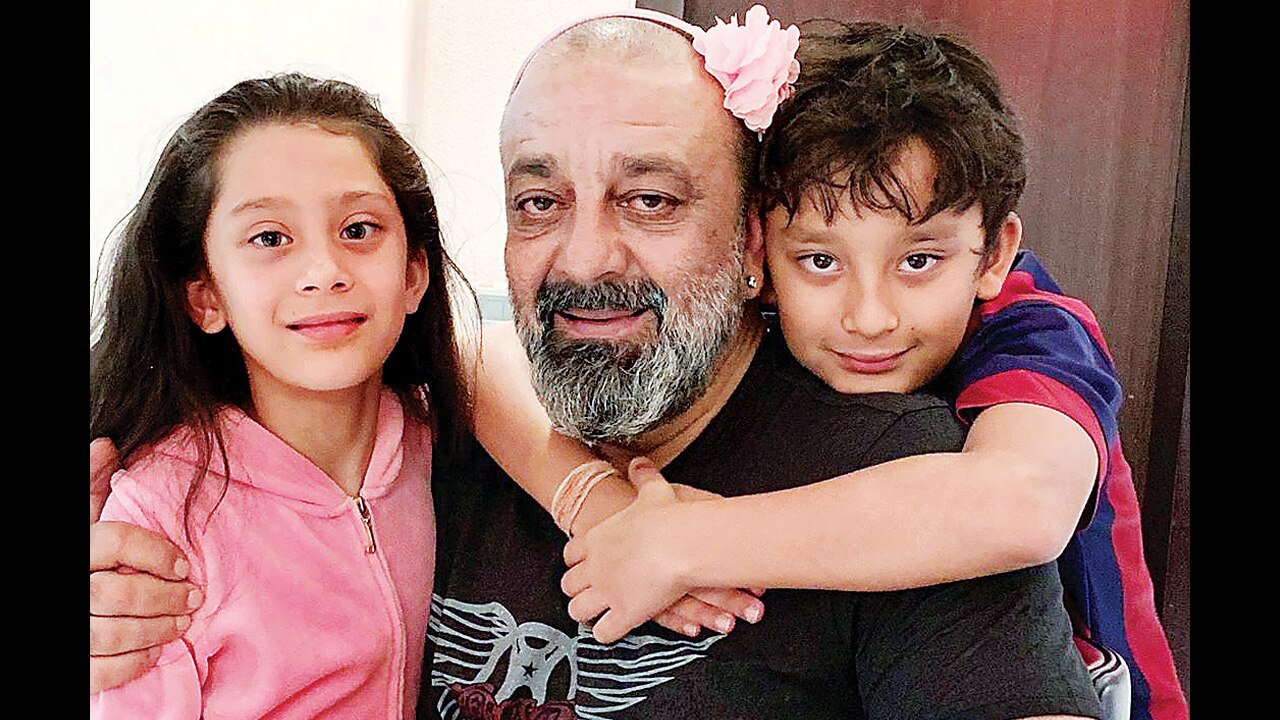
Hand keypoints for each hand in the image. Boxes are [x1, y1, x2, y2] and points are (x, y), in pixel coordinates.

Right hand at [90, 439, 200, 692]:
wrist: (53, 611)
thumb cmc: (77, 562)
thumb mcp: (80, 523)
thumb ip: (92, 489)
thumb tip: (108, 444)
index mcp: (74, 548)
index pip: (115, 543)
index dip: (155, 554)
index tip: (185, 565)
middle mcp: (67, 588)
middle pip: (118, 592)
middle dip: (164, 597)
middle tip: (194, 598)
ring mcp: (66, 628)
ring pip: (112, 633)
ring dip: (156, 630)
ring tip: (182, 624)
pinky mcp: (70, 665)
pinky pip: (101, 671)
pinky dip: (132, 664)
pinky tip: (153, 651)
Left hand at [561, 457, 763, 642]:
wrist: (683, 543)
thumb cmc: (669, 518)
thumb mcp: (653, 491)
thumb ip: (642, 476)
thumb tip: (639, 460)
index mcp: (596, 539)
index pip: (570, 555)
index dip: (577, 561)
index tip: (586, 565)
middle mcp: (594, 567)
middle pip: (568, 584)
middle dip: (578, 590)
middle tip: (590, 593)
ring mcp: (606, 592)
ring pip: (578, 610)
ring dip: (587, 613)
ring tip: (597, 615)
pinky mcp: (622, 614)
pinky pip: (602, 632)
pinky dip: (606, 633)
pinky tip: (615, 629)